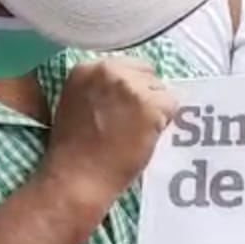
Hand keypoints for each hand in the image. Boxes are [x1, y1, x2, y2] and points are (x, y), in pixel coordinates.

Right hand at [41, 57, 178, 214]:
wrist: (77, 177)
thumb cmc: (72, 150)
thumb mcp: (75, 103)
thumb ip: (98, 88)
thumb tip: (127, 88)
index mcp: (86, 68)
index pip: (126, 66)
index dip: (130, 88)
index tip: (124, 108)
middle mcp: (108, 70)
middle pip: (147, 74)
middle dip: (145, 95)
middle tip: (133, 123)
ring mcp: (131, 87)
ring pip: (161, 90)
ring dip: (155, 110)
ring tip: (136, 133)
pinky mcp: (150, 106)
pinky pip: (172, 106)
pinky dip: (165, 123)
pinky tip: (145, 138)